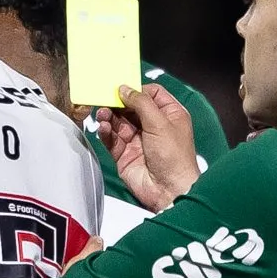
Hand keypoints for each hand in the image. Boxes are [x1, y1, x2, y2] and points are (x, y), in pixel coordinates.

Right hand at [100, 80, 202, 211]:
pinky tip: (103, 127)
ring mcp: (138, 140)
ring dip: (109, 116)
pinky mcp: (125, 154)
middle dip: (118, 103)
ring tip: (102, 113)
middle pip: (131, 107)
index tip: (122, 88)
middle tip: (105, 98)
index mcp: (169, 115)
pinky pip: (112, 139)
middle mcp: (154, 126)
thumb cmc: (174, 157)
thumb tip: (125, 89)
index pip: (151, 94)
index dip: (137, 90)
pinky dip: (106, 132)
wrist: (168, 189)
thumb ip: (141, 103)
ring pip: (119, 122)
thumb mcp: (160, 122)